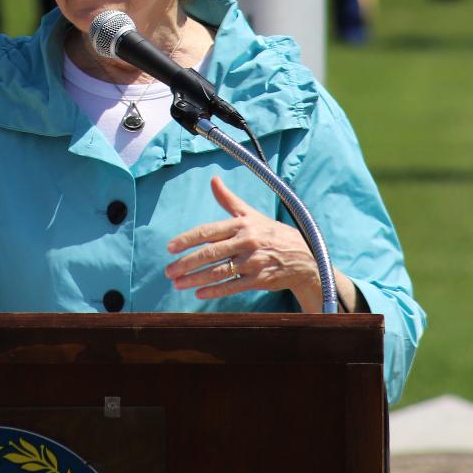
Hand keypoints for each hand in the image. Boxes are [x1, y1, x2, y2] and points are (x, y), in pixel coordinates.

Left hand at [165, 176, 321, 309]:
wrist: (304, 256)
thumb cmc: (270, 233)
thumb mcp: (251, 214)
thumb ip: (228, 200)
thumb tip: (213, 180)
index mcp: (241, 225)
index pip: (208, 231)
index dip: (187, 239)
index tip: (170, 248)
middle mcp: (246, 242)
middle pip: (210, 254)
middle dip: (186, 263)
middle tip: (169, 271)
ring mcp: (253, 262)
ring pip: (219, 272)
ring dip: (195, 279)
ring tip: (177, 283)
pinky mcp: (260, 279)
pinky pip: (233, 286)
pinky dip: (215, 290)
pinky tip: (198, 293)